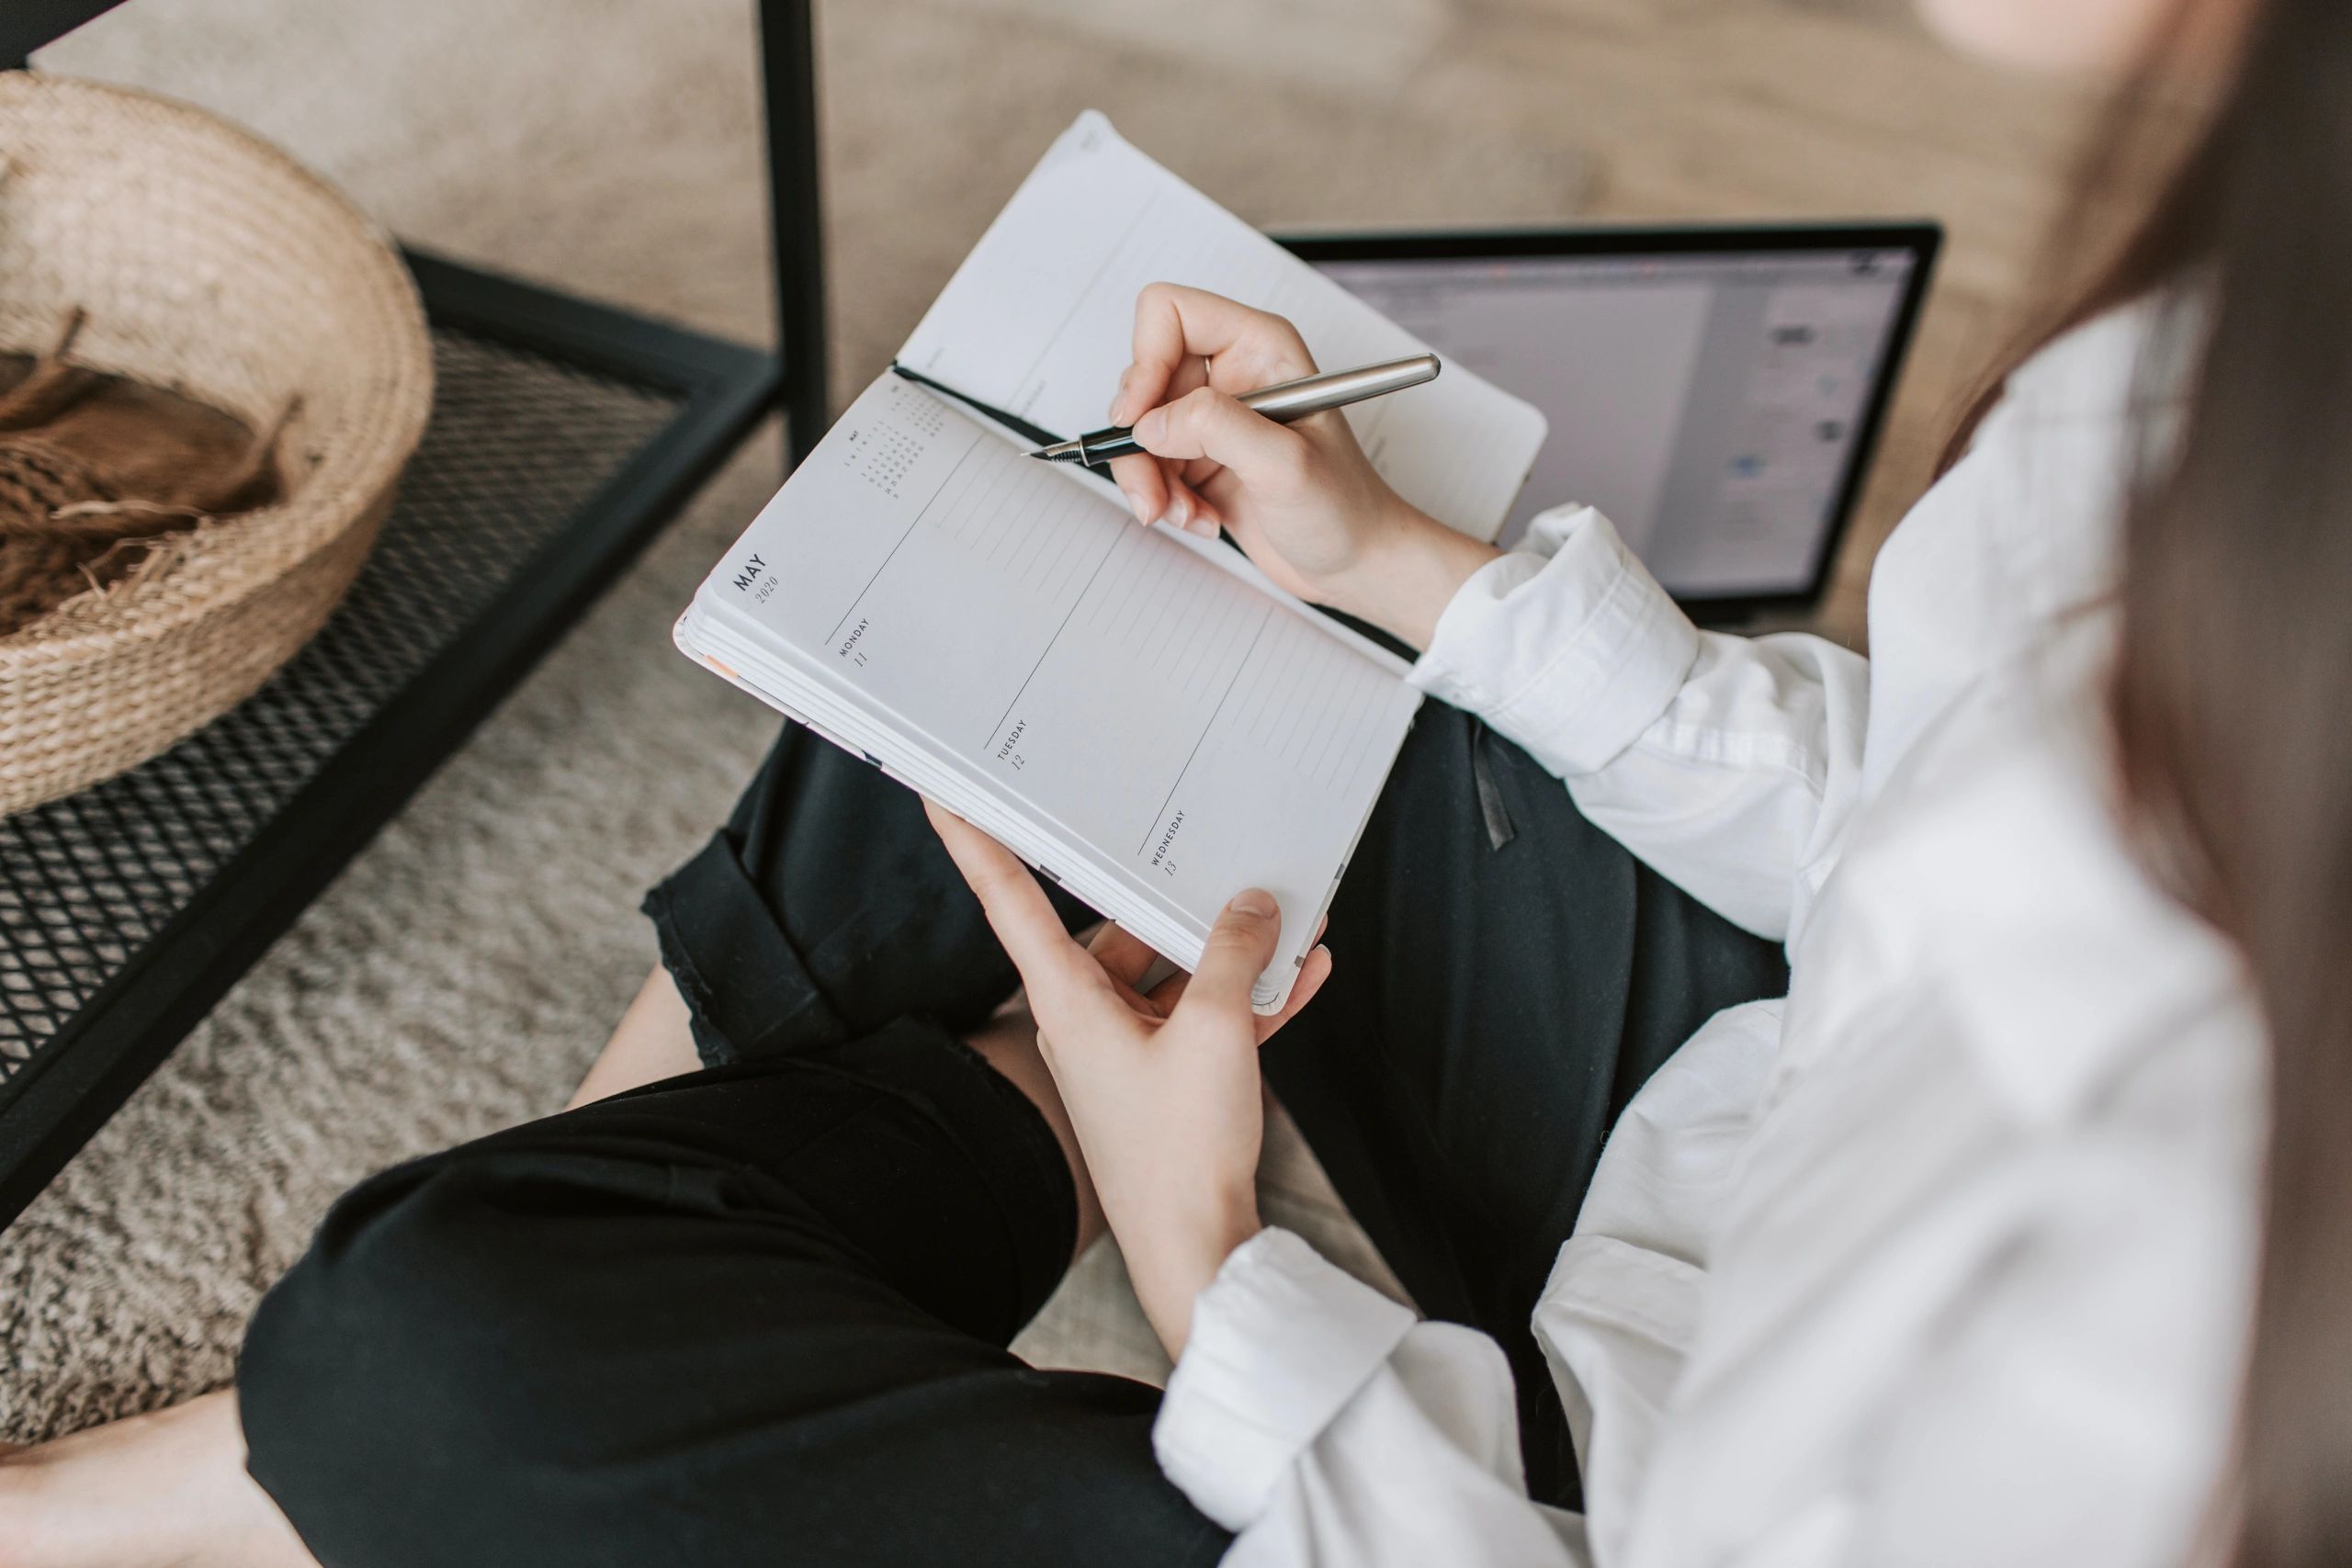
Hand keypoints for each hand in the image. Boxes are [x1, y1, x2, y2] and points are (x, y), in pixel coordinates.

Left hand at [925, 800, 1331, 1358]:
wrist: (1198, 1252)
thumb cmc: (1182, 1153)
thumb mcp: (1218, 1032)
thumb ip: (1235, 955)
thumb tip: (1252, 906)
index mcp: (1066, 1001)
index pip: (1008, 898)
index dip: (974, 841)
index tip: (943, 791)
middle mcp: (1084, 1020)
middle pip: (1118, 931)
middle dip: (1175, 900)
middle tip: (1209, 850)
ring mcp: (1125, 1052)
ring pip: (1172, 975)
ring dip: (1230, 951)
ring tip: (1289, 916)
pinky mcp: (1165, 1081)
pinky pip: (1204, 1019)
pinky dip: (1249, 997)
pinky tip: (1304, 972)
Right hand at [1106, 283, 1501, 647]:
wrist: (1357, 564)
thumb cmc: (1346, 509)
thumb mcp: (1285, 464)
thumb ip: (1216, 428)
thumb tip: (1151, 422)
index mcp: (1259, 347)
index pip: (1170, 313)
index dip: (1144, 361)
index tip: (1139, 418)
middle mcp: (1232, 372)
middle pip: (1143, 378)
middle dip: (1141, 440)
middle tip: (1156, 489)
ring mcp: (1214, 417)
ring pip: (1139, 428)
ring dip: (1149, 479)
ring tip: (1185, 514)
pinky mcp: (1201, 458)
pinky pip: (1149, 465)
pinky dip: (1163, 499)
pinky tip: (1200, 518)